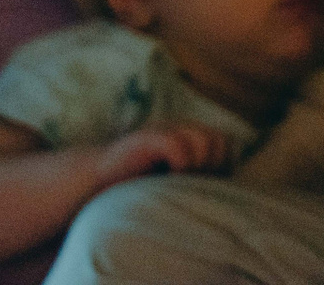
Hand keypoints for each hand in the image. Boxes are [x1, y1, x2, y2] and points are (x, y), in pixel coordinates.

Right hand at [95, 123, 234, 186]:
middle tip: (193, 183)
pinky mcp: (147, 137)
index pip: (225, 144)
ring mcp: (164, 129)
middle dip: (213, 165)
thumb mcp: (173, 181)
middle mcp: (180, 128)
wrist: (96, 180)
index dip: (221, 166)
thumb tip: (226, 195)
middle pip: (220, 141)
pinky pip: (177, 146)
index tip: (205, 186)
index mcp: (189, 136)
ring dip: (198, 164)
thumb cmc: (138, 187)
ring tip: (180, 181)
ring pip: (204, 140)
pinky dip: (179, 164)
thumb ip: (197, 177)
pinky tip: (168, 177)